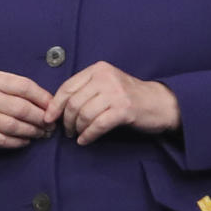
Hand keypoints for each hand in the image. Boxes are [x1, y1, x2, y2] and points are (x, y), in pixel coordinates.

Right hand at [0, 71, 53, 148]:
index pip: (24, 86)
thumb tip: (48, 102)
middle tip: (50, 125)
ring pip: (15, 126)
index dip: (43, 98)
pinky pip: (5, 140)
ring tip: (41, 133)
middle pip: (22, 108)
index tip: (54, 107)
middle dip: (41, 119)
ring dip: (33, 132)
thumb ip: (17, 89)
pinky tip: (26, 140)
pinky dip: (19, 142)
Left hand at [44, 61, 180, 145]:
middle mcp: (105, 78)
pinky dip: (89, 135)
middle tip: (66, 131)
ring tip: (76, 135)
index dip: (55, 104)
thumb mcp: (106, 83)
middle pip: (74, 102)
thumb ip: (85, 89)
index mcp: (97, 69)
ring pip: (84, 114)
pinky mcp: (124, 110)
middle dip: (66, 120)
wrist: (161, 103)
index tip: (49, 117)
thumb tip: (57, 106)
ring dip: (77, 128)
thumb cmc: (128, 95)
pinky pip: (98, 125)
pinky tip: (85, 141)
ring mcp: (115, 93)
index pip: (67, 87)